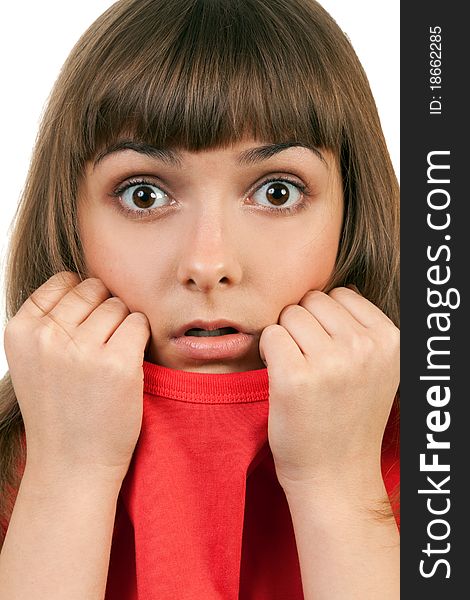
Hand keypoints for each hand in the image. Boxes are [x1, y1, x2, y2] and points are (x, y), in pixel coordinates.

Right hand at [3, 272, 150, 482]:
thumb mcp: (35, 359)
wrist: (72, 464)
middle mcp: (47, 336)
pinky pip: (139, 323)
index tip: (81, 329)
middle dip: (102, 310)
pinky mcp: (118, 363)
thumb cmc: (59, 409)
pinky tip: (128, 364)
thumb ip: (51, 320)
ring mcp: (82, 349)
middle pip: (93, 289)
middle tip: (99, 346)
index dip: (80, 301)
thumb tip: (87, 280)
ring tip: (109, 360)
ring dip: (122, 326)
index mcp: (21, 330)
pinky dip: (140, 339)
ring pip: (119, 306)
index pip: (63, 281)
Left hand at [259, 287, 398, 495]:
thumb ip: (361, 328)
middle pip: (313, 300)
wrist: (335, 476)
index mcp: (390, 339)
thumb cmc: (348, 418)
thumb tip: (335, 289)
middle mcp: (364, 347)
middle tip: (309, 361)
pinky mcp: (294, 377)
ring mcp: (331, 362)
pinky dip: (268, 352)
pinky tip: (280, 376)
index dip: (326, 320)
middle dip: (304, 325)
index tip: (328, 351)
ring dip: (286, 337)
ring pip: (290, 315)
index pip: (341, 294)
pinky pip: (270, 335)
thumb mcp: (376, 368)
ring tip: (298, 370)